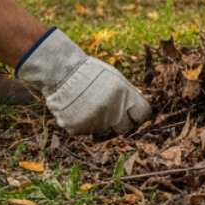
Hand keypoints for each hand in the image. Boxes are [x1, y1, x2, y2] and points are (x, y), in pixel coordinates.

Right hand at [16, 29, 151, 134]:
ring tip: (89, 104)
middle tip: (111, 110)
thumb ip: (128, 95)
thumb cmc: (91, 73)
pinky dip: (84, 124)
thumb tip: (139, 111)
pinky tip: (78, 109)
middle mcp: (113, 111)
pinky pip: (87, 132)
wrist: (61, 73)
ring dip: (101, 122)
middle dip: (121, 122)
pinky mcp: (79, 129)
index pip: (143, 115)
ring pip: (105, 130)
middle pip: (126, 128)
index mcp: (125, 96)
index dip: (138, 114)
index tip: (134, 113)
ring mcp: (96, 122)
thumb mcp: (115, 78)